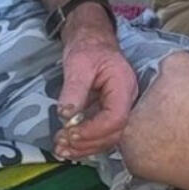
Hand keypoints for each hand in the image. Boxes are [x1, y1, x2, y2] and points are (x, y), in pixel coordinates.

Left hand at [53, 27, 138, 160]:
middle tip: (62, 144)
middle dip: (87, 143)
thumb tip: (66, 115)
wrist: (92, 41)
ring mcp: (119, 108)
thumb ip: (74, 89)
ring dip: (84, 147)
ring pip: (108, 137)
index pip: (116, 117)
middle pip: (113, 132)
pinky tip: (68, 145)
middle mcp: (127, 100)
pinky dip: (85, 142)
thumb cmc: (88, 48)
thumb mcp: (78, 64)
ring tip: (61, 148)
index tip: (71, 133)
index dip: (94, 130)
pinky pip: (101, 133)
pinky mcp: (109, 113)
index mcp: (123, 85)